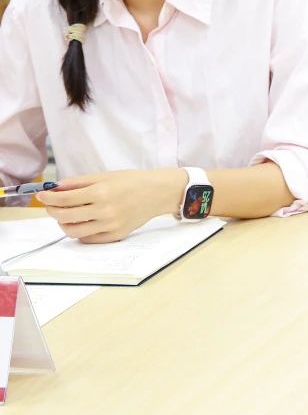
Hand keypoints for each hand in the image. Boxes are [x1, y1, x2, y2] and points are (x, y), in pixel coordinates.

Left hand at [36, 168, 185, 242]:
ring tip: (65, 216)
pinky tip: (81, 223)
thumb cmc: (133, 181)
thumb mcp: (106, 176)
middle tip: (51, 206)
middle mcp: (105, 211)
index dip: (48, 198)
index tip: (42, 196)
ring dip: (63, 224)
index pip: (64, 199)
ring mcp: (110, 226)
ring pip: (74, 231)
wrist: (159, 193)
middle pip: (65, 217)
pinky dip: (80, 232)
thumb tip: (56, 187)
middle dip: (52, 210)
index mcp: (101, 193)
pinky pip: (89, 239)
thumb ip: (80, 182)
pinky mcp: (116, 235)